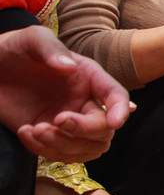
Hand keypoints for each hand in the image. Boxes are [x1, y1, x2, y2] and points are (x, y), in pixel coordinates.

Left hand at [0, 27, 129, 161]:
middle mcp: (84, 102)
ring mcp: (67, 121)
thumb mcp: (32, 39)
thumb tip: (69, 68)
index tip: (113, 123)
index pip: (116, 96)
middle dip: (84, 130)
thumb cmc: (13, 49)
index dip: (119, 111)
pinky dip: (43, 150)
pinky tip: (25, 132)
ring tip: (35, 129)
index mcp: (89, 78)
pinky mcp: (49, 136)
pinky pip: (59, 155)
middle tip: (56, 120)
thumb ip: (51, 48)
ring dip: (63, 145)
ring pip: (86, 148)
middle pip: (104, 129)